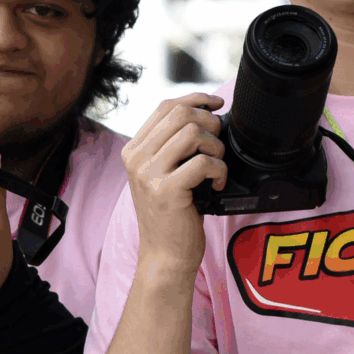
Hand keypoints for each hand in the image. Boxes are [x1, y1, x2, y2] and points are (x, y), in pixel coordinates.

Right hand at [121, 92, 228, 275]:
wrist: (164, 255)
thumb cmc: (171, 215)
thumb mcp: (162, 175)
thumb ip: (172, 146)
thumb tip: (205, 115)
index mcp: (133, 150)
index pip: (165, 106)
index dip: (196, 99)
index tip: (216, 104)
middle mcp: (136, 159)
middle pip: (180, 114)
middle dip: (210, 123)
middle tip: (218, 146)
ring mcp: (148, 174)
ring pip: (193, 133)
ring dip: (215, 147)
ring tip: (216, 166)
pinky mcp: (166, 190)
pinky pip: (204, 162)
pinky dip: (219, 170)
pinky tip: (216, 184)